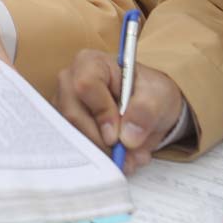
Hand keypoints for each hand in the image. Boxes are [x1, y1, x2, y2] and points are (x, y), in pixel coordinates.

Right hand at [54, 48, 182, 173]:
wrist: (149, 108)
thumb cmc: (150, 93)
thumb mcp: (158, 97)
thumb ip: (145, 112)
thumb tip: (128, 137)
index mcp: (91, 62)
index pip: (86, 85)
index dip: (102, 113)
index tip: (117, 136)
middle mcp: (69, 81)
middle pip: (73, 115)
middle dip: (101, 142)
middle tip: (126, 157)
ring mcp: (64, 106)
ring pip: (72, 135)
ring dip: (102, 153)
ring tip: (129, 159)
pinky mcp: (65, 127)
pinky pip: (74, 147)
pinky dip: (97, 157)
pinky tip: (118, 159)